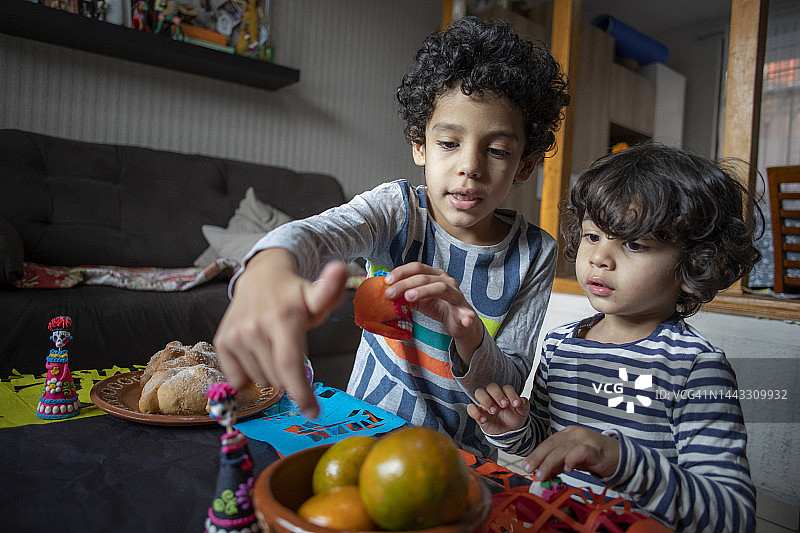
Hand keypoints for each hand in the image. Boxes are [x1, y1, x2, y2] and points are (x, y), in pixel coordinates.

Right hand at [213, 249, 347, 417]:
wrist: (260, 277)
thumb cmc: (294, 295)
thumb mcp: (316, 295)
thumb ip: (331, 290)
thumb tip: (341, 269)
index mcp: (283, 319)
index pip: (290, 364)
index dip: (301, 393)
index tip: (312, 413)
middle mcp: (255, 328)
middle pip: (278, 378)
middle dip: (290, 376)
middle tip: (291, 351)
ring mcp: (236, 336)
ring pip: (261, 381)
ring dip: (271, 373)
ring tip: (273, 346)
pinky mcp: (222, 343)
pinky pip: (240, 380)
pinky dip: (251, 373)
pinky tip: (257, 352)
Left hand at [384, 262, 482, 361]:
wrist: (460, 323)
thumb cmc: (439, 306)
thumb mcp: (420, 299)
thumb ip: (406, 294)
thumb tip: (387, 292)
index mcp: (435, 275)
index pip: (417, 267)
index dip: (401, 272)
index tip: (387, 280)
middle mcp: (447, 282)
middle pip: (424, 277)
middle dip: (405, 284)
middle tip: (390, 293)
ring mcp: (457, 296)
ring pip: (441, 288)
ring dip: (424, 291)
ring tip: (409, 298)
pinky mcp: (465, 312)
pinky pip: (467, 314)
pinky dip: (466, 317)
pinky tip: (464, 320)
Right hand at [466, 383, 528, 434]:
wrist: (508, 431)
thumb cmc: (514, 417)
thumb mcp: (522, 412)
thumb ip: (524, 404)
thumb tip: (521, 400)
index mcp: (505, 394)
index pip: (506, 388)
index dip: (511, 394)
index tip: (516, 404)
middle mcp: (494, 396)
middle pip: (491, 386)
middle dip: (497, 395)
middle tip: (503, 406)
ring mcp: (485, 404)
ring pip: (479, 392)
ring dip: (486, 400)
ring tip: (493, 411)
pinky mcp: (478, 413)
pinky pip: (470, 408)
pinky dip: (475, 412)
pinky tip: (484, 420)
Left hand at [522, 425, 619, 479]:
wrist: (621, 457)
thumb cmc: (596, 458)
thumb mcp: (573, 460)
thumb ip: (558, 464)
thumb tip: (541, 472)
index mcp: (568, 434)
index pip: (548, 442)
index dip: (536, 454)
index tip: (526, 465)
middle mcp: (575, 434)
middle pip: (552, 444)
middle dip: (538, 458)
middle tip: (530, 470)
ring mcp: (586, 439)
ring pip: (563, 449)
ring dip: (550, 462)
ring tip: (542, 474)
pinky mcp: (596, 449)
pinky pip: (581, 452)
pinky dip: (571, 460)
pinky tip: (566, 469)